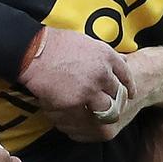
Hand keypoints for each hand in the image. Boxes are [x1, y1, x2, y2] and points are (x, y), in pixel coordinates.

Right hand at [19, 27, 135, 140]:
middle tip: (106, 106)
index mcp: (107, 56)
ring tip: (92, 114)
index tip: (128, 95)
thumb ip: (105, 55)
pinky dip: (80, 119)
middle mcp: (103, 74)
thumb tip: (124, 60)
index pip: (126, 76)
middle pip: (118, 96)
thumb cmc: (57, 45)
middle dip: (114, 102)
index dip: (128, 87)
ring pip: (105, 110)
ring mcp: (90, 90)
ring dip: (99, 113)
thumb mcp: (88, 42)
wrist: (34, 52)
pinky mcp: (76, 103)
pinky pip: (84, 118)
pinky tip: (75, 116)